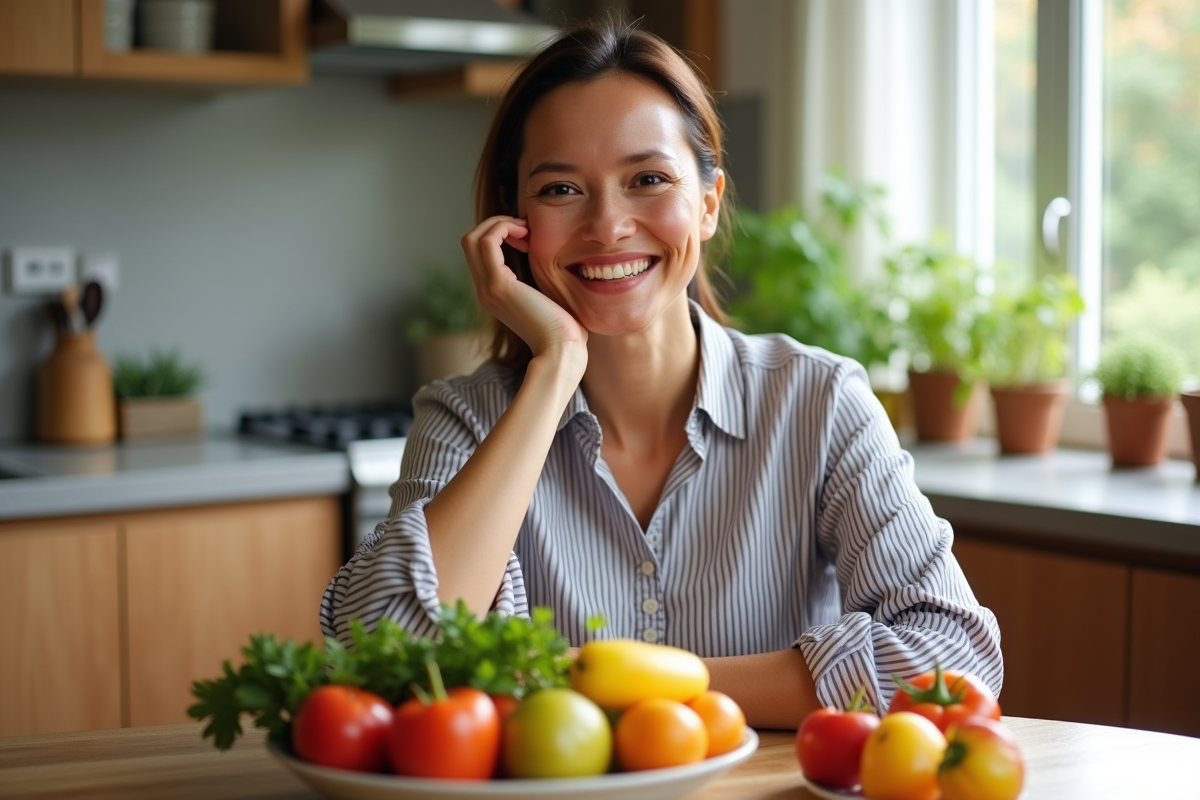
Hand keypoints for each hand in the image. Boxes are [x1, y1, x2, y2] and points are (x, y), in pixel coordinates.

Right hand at [460, 216, 587, 370]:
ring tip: (525, 230)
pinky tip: (526, 235)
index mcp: (494, 294)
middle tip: (525, 228)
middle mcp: (484, 290)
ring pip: (473, 238)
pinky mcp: (498, 285)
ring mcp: (488, 288)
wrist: (561, 351)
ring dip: (499, 224)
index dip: (500, 235)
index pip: (480, 253)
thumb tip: (549, 262)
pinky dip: (503, 229)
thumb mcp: (547, 299)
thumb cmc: (563, 330)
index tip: (528, 237)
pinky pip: (488, 242)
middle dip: (496, 225)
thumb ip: (539, 282)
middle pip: (470, 242)